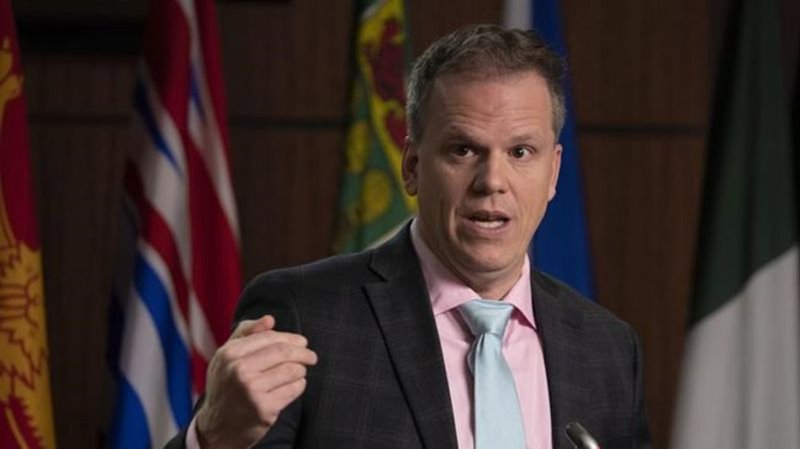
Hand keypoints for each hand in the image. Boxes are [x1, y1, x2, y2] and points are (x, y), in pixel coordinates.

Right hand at [195, 315, 317, 448]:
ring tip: (299, 372)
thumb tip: (269, 319)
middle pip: (283, 352)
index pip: (270, 338)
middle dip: (303, 353)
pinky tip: (293, 386)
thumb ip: (246, 334)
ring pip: (292, 370)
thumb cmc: (226, 386)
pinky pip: (294, 389)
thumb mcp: (227, 357)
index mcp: (229, 354)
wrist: (217, 427)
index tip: (302, 342)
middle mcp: (238, 371)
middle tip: (311, 356)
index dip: (290, 338)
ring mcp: (252, 391)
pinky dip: (299, 385)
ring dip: (301, 370)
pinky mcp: (265, 409)